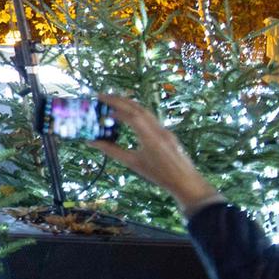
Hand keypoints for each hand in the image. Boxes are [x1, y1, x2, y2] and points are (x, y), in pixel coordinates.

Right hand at [88, 93, 222, 214]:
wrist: (187, 182)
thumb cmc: (159, 175)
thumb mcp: (133, 164)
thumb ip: (112, 151)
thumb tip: (92, 142)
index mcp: (151, 138)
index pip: (132, 116)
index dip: (116, 109)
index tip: (102, 108)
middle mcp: (159, 130)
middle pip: (138, 108)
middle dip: (120, 100)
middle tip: (102, 96)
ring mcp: (165, 130)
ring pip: (146, 111)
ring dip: (129, 104)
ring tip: (113, 101)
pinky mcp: (168, 133)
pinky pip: (151, 118)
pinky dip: (137, 112)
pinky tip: (129, 115)